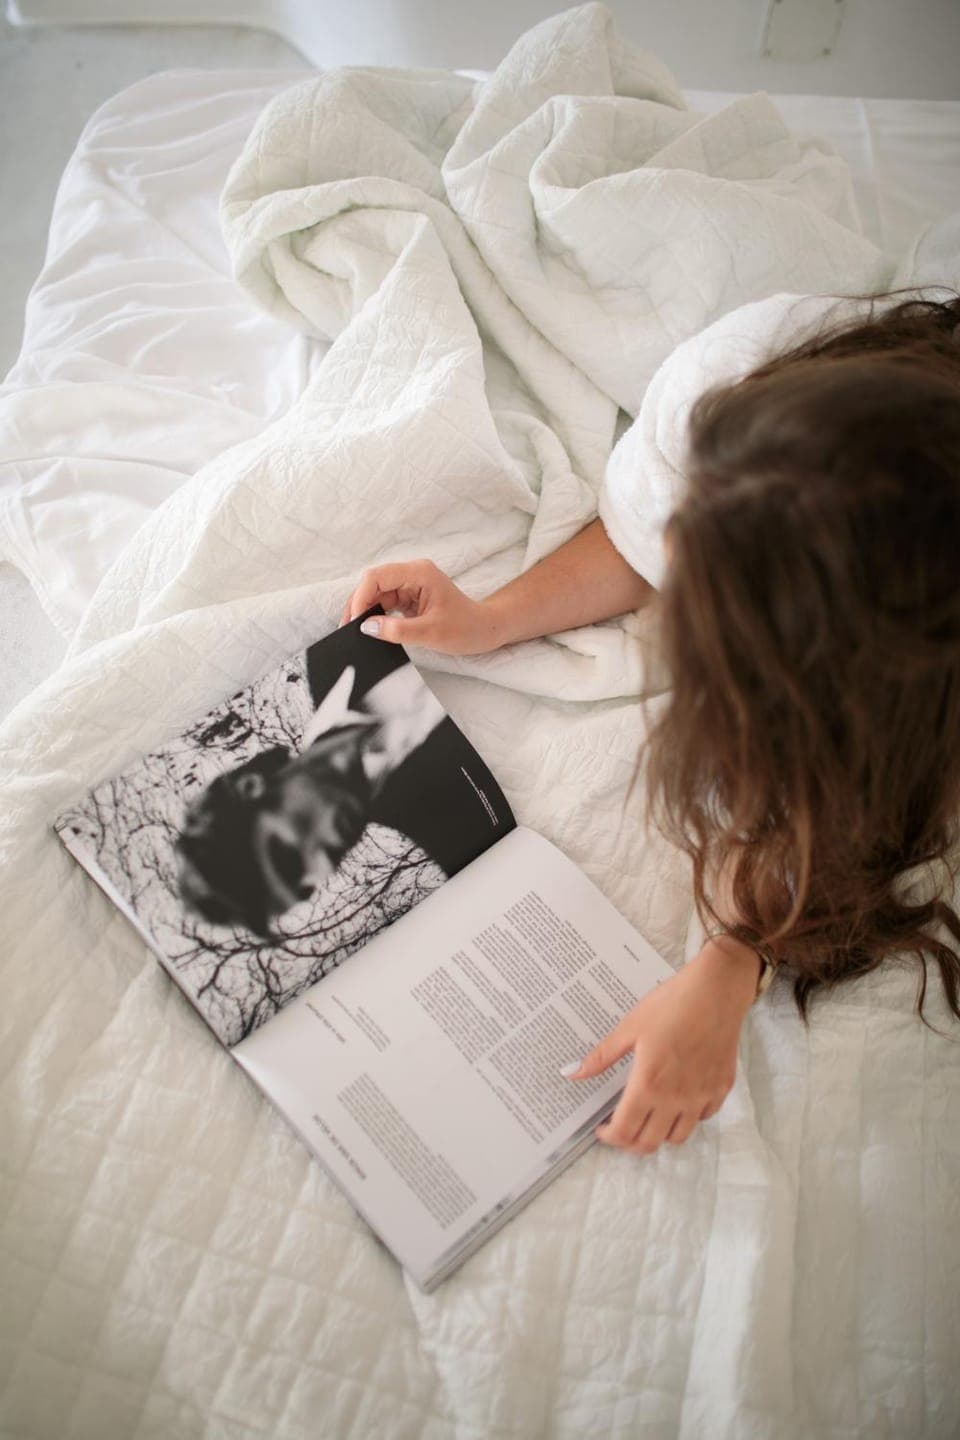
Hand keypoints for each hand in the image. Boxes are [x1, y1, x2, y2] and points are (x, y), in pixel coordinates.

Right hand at [340, 560, 499, 654]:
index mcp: (419, 573)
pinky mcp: (409, 598)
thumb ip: (398, 631)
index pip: (377, 577)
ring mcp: (410, 585)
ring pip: (376, 594)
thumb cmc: (466, 628)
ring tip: (354, 632)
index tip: (355, 621)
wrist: (485, 630)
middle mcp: (412, 574)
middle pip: (373, 583)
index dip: (361, 597)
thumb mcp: (432, 633)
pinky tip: (368, 630)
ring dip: (364, 612)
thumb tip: (367, 627)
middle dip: (358, 605)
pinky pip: (384, 603)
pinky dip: (374, 616)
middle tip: (347, 630)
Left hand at [564, 938, 758, 1155]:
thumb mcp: (630, 1027)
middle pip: (649, 1144)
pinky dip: (687, 1117)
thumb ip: (602, 1056)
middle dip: (630, 1142)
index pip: (625, 1131)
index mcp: (649, 1085)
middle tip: (621, 1126)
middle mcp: (676, 1099)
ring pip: (678, 1137)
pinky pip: (702, 1118)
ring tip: (648, 1116)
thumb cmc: (670, 1005)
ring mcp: (702, 1097)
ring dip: (658, 1134)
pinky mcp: (721, 1089)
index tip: (602, 1128)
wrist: (716, 991)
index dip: (609, 1137)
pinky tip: (678, 1100)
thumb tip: (572, 1073)